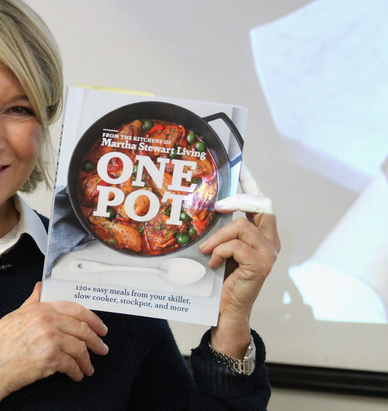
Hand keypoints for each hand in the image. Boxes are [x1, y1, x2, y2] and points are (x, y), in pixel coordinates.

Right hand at [0, 282, 108, 409]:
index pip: (75, 309)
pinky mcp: (50, 358)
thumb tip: (40, 288)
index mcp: (40, 309)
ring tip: (88, 368)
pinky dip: (77, 372)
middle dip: (95, 341)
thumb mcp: (14, 316)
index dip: (92, 319)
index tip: (99, 328)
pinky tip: (76, 375)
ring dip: (87, 360)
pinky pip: (72, 365)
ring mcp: (49, 339)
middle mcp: (46, 322)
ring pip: (79, 348)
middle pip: (82, 329)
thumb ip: (32, 302)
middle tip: (101, 348)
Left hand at [198, 163, 279, 357]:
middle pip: (260, 206)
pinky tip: (213, 263)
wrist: (226, 311)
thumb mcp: (221, 249)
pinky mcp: (260, 265)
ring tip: (206, 252)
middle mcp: (271, 243)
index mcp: (263, 236)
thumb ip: (224, 231)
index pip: (262, 202)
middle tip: (215, 207)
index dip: (252, 184)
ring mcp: (268, 254)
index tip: (242, 166)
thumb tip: (208, 207)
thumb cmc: (221, 280)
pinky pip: (236, 245)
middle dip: (237, 201)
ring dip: (218, 237)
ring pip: (242, 226)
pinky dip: (219, 251)